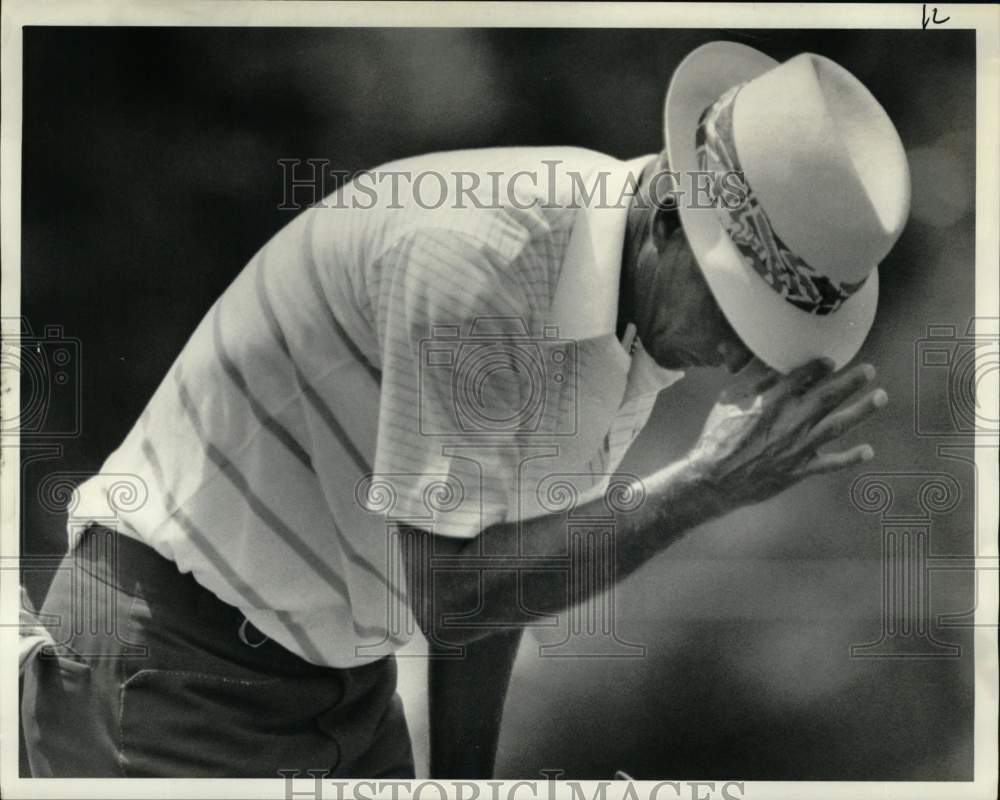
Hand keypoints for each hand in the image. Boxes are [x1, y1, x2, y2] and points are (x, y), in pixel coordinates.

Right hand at [685, 357, 887, 511]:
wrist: (713, 478)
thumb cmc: (717, 435)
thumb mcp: (730, 400)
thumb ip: (755, 379)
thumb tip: (771, 358)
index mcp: (773, 400)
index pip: (804, 376)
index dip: (820, 367)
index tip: (831, 361)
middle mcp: (791, 421)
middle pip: (828, 397)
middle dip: (851, 382)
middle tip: (869, 370)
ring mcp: (798, 447)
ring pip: (837, 425)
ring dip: (861, 411)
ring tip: (881, 396)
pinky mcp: (799, 469)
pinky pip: (830, 463)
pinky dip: (850, 458)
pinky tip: (869, 451)